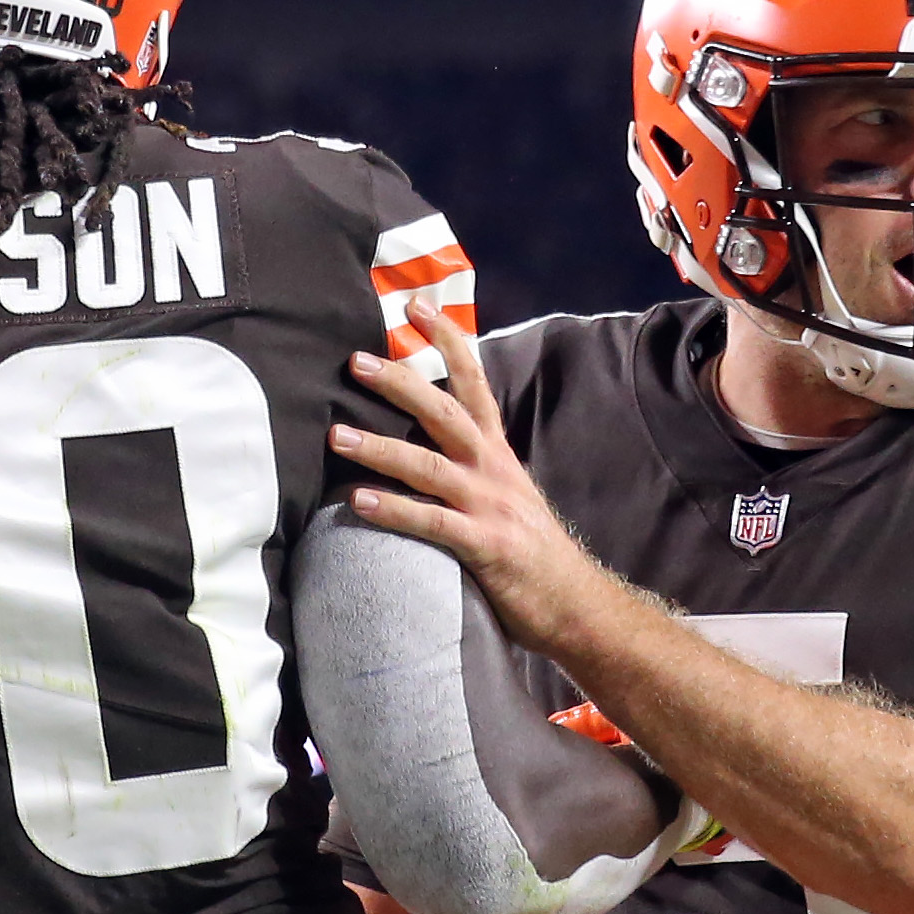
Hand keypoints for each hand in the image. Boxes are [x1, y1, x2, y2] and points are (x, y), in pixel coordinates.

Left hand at [331, 301, 626, 656]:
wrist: (577, 606)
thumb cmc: (530, 553)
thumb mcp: (505, 495)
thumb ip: (471, 467)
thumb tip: (427, 443)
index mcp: (497, 453)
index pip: (474, 383)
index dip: (448, 342)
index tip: (417, 307)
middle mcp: (493, 471)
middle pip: (444, 412)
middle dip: (400, 383)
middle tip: (356, 361)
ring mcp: (490, 507)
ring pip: (430, 465)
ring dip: (380, 447)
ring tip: (336, 435)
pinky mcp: (485, 547)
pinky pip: (432, 523)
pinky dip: (394, 510)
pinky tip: (357, 503)